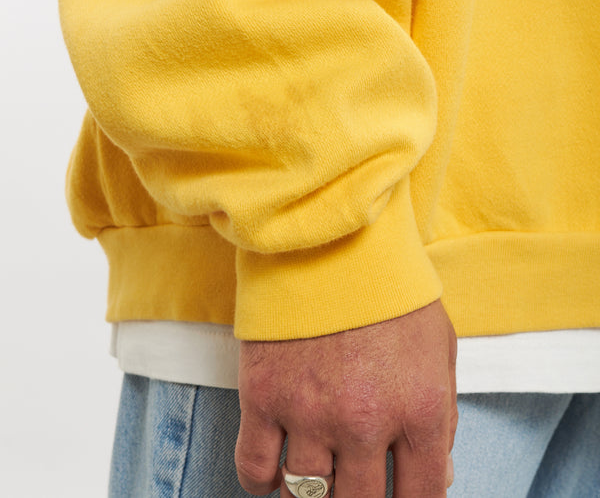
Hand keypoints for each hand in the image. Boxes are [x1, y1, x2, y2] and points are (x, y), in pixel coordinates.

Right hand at [235, 299, 457, 496]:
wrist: (333, 237)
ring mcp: (310, 413)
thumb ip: (444, 416)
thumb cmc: (390, 290)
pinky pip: (253, 469)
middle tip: (354, 482)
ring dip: (314, 493)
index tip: (396, 495)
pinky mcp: (263, 396)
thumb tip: (438, 474)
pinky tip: (275, 472)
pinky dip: (262, 481)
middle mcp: (366, 423)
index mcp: (420, 412)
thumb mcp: (440, 347)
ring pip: (307, 495)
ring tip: (317, 474)